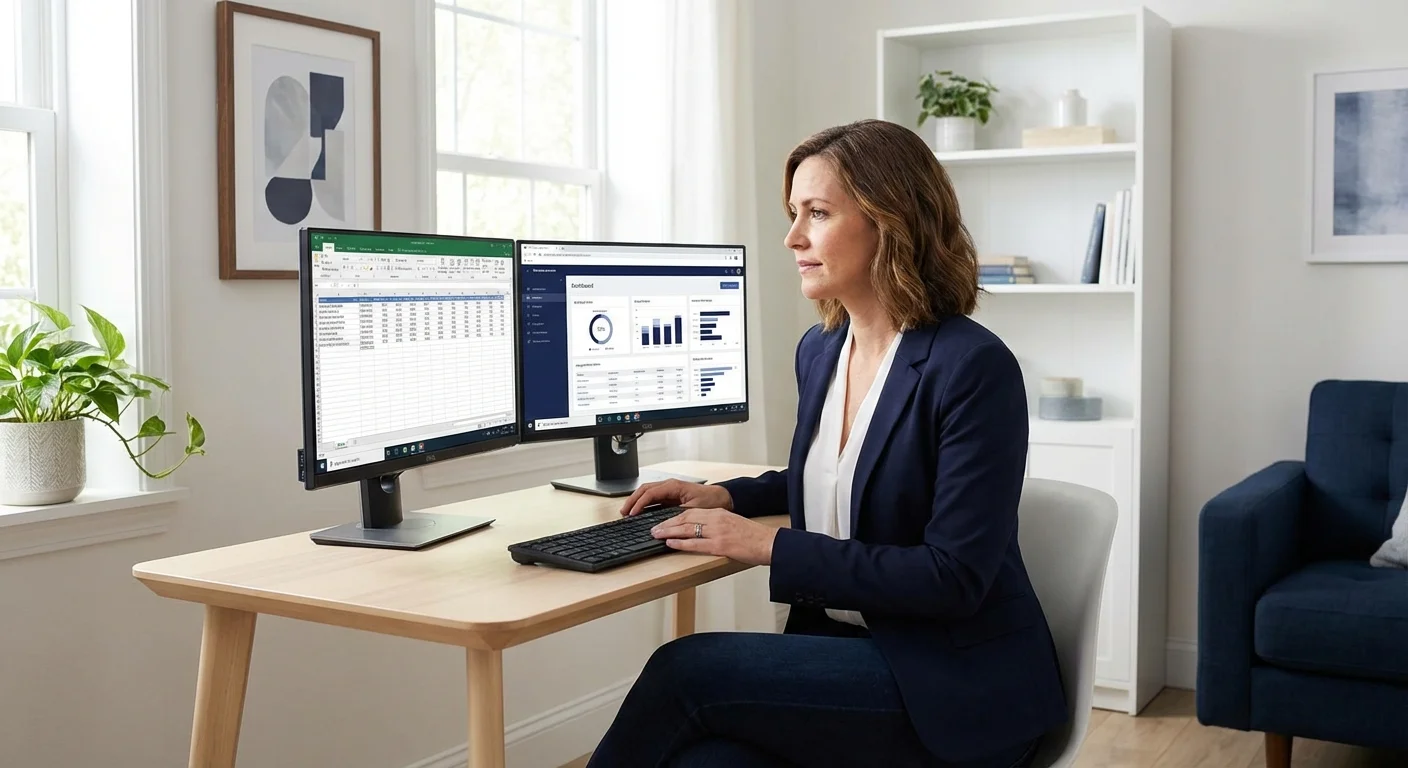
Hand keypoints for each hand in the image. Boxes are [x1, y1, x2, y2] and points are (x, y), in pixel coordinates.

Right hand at [620, 478, 732, 516]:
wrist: (722, 498)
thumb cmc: (710, 501)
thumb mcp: (693, 509)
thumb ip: (677, 514)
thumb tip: (662, 522)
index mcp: (674, 486)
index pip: (650, 493)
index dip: (639, 503)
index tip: (632, 513)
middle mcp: (669, 486)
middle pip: (644, 490)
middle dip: (632, 500)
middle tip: (623, 512)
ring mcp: (669, 490)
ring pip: (646, 492)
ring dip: (636, 501)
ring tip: (627, 512)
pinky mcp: (670, 496)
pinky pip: (652, 497)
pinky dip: (643, 503)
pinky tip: (638, 512)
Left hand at [650, 508, 775, 565]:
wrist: (769, 542)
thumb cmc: (754, 537)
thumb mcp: (734, 524)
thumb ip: (718, 525)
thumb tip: (701, 531)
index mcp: (719, 514)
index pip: (691, 512)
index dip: (674, 517)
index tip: (663, 521)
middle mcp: (716, 519)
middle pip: (685, 518)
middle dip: (667, 523)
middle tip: (654, 528)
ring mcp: (717, 532)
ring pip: (687, 529)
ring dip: (669, 532)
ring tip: (656, 535)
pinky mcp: (720, 545)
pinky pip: (695, 543)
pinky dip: (680, 543)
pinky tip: (671, 544)